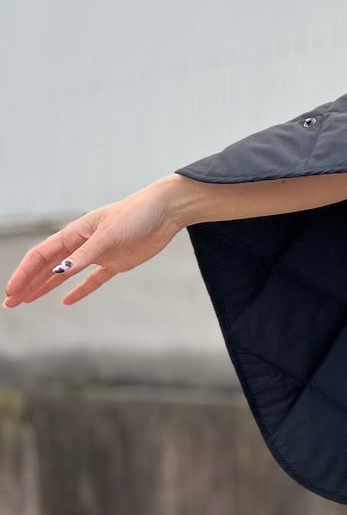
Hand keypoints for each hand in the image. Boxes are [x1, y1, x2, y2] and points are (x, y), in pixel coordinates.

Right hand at [3, 180, 183, 307]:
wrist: (164, 212)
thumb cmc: (135, 215)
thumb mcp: (108, 234)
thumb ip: (85, 254)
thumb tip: (59, 272)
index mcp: (74, 233)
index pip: (41, 256)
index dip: (24, 274)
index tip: (12, 291)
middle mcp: (82, 244)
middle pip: (48, 267)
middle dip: (28, 284)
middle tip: (11, 302)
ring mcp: (98, 254)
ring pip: (65, 275)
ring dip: (45, 287)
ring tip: (28, 300)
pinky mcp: (116, 262)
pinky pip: (93, 280)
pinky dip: (80, 291)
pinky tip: (66, 301)